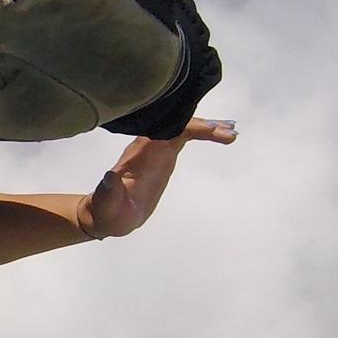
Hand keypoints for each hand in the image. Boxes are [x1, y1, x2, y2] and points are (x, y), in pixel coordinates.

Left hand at [80, 117, 235, 237]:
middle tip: (230, 131)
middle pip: (179, 124)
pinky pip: (183, 136)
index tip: (212, 130)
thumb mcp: (106, 205)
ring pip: (183, 128)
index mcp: (140, 153)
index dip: (190, 127)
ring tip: (231, 131)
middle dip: (204, 125)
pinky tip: (219, 135)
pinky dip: (202, 134)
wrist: (105, 213)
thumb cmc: (106, 210)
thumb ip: (108, 192)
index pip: (167, 130)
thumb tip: (110, 178)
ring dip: (207, 127)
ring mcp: (156, 148)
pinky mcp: (162, 156)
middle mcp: (149, 145)